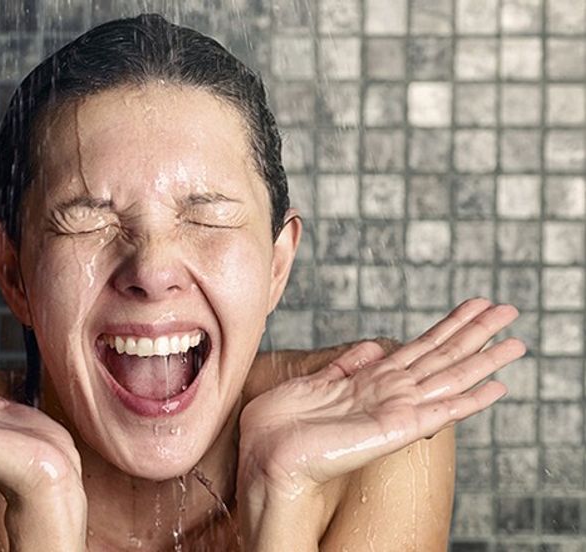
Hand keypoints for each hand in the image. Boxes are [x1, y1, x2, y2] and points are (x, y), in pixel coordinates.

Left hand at [237, 298, 524, 505]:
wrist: (267, 455)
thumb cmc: (280, 426)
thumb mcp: (314, 382)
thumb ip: (345, 366)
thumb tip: (370, 348)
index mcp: (371, 381)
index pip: (420, 347)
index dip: (448, 326)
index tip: (474, 305)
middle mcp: (390, 395)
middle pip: (443, 357)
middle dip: (477, 333)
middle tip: (510, 310)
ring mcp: (396, 411)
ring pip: (450, 377)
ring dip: (484, 359)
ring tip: (517, 341)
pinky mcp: (396, 428)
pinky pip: (440, 411)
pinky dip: (470, 400)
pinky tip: (496, 387)